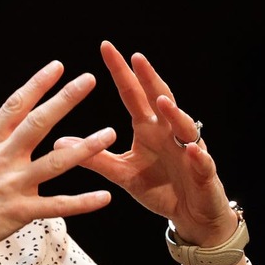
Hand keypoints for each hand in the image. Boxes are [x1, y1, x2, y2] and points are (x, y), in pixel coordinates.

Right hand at [0, 59, 116, 264]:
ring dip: (86, 147)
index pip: (14, 106)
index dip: (37, 85)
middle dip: (65, 99)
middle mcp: (1, 160)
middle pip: (38, 123)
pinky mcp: (18, 213)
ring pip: (56, 162)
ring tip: (111, 133)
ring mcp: (11, 186)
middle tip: (89, 80)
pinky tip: (105, 197)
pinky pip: (56, 206)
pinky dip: (82, 202)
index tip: (57, 67)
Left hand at [57, 41, 237, 246]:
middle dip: (149, 79)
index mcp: (149, 129)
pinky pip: (202, 162)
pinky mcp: (204, 173)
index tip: (106, 48)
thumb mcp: (123, 174)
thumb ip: (96, 158)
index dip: (122, 72)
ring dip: (174, 114)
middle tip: (136, 58)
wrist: (191, 215)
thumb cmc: (160, 188)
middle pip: (160, 100)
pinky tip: (191, 150)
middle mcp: (170, 133)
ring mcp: (190, 150)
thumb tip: (59, 142)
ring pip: (184, 127)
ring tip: (161, 102)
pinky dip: (197, 156)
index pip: (133, 94)